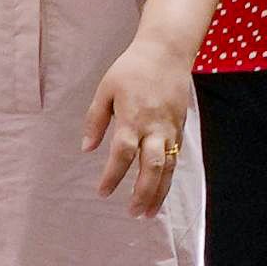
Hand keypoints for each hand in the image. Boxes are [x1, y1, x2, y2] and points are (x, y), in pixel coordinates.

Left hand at [83, 41, 195, 217]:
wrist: (167, 52)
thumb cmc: (132, 69)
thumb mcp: (105, 90)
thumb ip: (95, 120)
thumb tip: (86, 149)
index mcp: (133, 117)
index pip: (122, 154)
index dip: (112, 176)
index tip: (102, 192)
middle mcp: (155, 127)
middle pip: (151, 166)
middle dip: (143, 192)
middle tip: (133, 213)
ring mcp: (171, 128)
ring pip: (168, 167)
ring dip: (159, 192)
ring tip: (149, 212)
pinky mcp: (180, 127)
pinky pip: (175, 158)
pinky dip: (168, 177)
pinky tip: (160, 190)